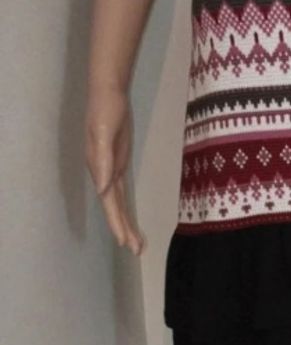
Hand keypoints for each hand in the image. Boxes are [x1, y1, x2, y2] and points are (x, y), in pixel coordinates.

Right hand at [85, 84, 144, 255]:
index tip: (124, 242)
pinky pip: (121, 192)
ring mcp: (110, 170)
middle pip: (114, 208)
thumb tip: (102, 189)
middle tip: (136, 250)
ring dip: (125, 222)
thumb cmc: (105, 110)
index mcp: (99, 170)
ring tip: (136, 244)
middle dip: (123, 229)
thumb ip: (103, 161)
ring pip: (118, 203)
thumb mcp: (103, 133)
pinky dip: (125, 207)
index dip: (116, 222)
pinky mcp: (118, 163)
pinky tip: (128, 219)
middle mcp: (103, 174)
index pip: (109, 203)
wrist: (109, 93)